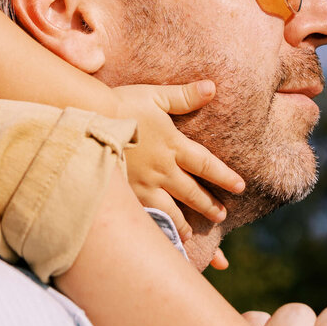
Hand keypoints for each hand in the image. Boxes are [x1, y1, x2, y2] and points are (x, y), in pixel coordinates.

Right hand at [110, 80, 243, 244]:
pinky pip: (146, 217)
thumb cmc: (120, 104)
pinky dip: (157, 229)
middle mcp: (162, 170)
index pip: (206, 164)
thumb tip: (212, 87)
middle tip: (221, 216)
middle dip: (208, 205)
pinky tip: (159, 237)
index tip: (240, 186)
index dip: (224, 176)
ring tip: (191, 234)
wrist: (86, 120)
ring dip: (184, 224)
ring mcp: (143, 185)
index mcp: (173, 145)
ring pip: (170, 211)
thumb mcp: (154, 95)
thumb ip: (184, 96)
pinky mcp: (125, 195)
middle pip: (192, 193)